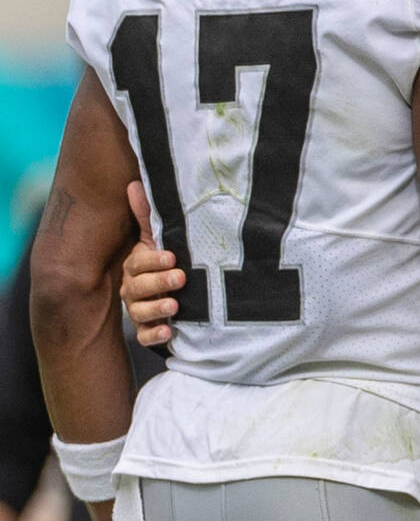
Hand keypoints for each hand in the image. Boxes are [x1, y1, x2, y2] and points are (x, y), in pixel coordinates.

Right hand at [120, 181, 183, 346]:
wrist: (184, 291)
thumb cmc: (170, 259)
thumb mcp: (162, 236)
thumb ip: (148, 215)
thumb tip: (133, 184)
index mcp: (137, 266)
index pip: (138, 264)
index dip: (153, 261)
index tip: (173, 257)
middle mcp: (134, 289)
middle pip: (137, 289)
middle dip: (159, 283)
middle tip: (180, 278)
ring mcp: (141, 311)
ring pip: (139, 313)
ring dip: (157, 310)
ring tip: (175, 306)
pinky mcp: (151, 330)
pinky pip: (146, 336)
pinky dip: (154, 335)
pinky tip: (167, 332)